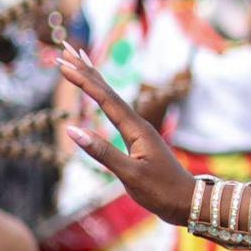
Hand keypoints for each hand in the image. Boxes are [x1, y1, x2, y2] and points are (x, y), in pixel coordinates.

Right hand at [58, 44, 198, 224]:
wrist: (187, 202)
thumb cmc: (161, 191)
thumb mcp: (129, 175)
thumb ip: (102, 152)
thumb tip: (73, 131)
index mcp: (136, 129)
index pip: (105, 99)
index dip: (84, 81)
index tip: (64, 65)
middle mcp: (137, 124)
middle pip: (107, 91)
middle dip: (86, 69)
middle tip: (65, 48)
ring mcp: (138, 131)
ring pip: (111, 98)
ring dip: (93, 78)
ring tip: (78, 60)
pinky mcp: (137, 139)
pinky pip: (115, 110)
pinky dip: (103, 97)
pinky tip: (99, 95)